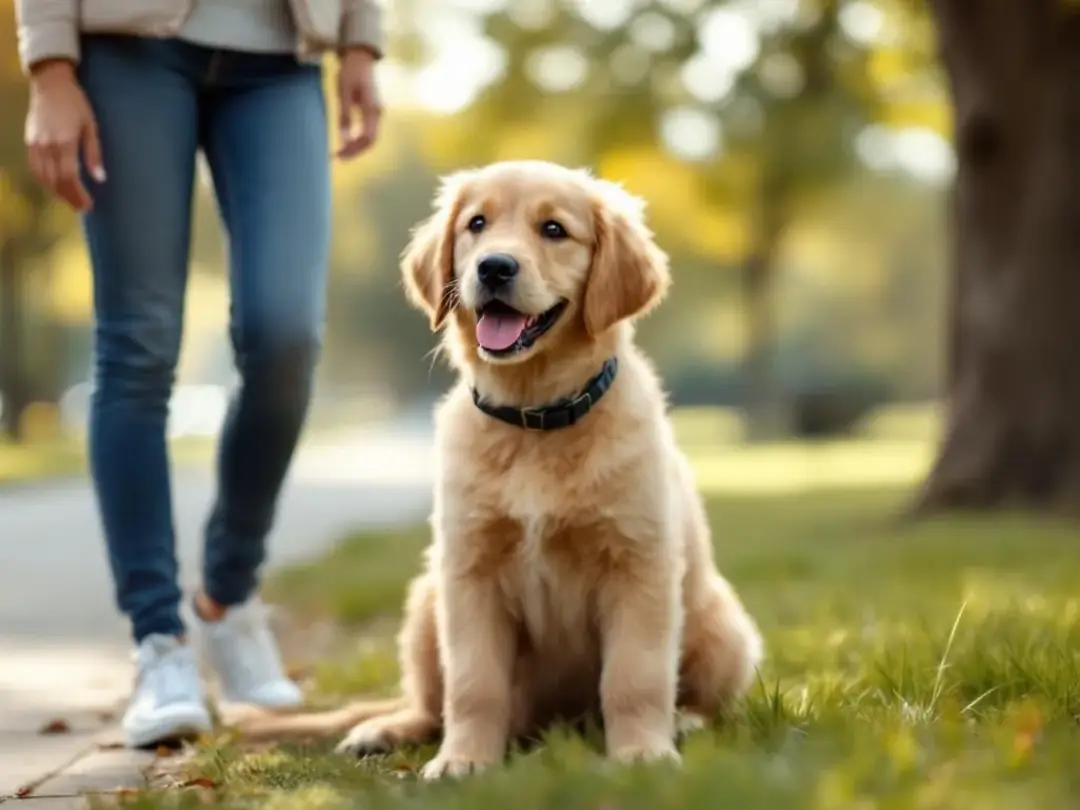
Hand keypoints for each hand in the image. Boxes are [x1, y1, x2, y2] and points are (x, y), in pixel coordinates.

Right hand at [25, 60, 104, 211]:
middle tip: (82, 207)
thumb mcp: (91, 126)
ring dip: (56, 192)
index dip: (78, 194)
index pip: (69, 177)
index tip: (88, 205)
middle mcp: (46, 145)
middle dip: (69, 197)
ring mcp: (35, 143)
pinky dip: (44, 181)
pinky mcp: (30, 141)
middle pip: (55, 181)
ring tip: (70, 200)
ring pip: (42, 177)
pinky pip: (34, 167)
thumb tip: (100, 178)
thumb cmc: (75, 103)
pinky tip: (54, 186)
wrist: (50, 84)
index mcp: (64, 142)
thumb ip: (94, 153)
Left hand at [335, 47, 382, 159]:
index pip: (366, 138)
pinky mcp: (373, 112)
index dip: (353, 150)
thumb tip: (343, 140)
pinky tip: (346, 142)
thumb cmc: (350, 72)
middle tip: (337, 158)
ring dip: (356, 147)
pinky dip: (358, 140)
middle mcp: (378, 113)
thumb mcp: (343, 93)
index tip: (338, 155)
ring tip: (340, 152)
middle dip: (354, 151)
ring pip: (370, 138)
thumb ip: (344, 116)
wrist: (360, 58)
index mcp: (372, 109)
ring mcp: (377, 113)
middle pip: (370, 142)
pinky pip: (368, 131)